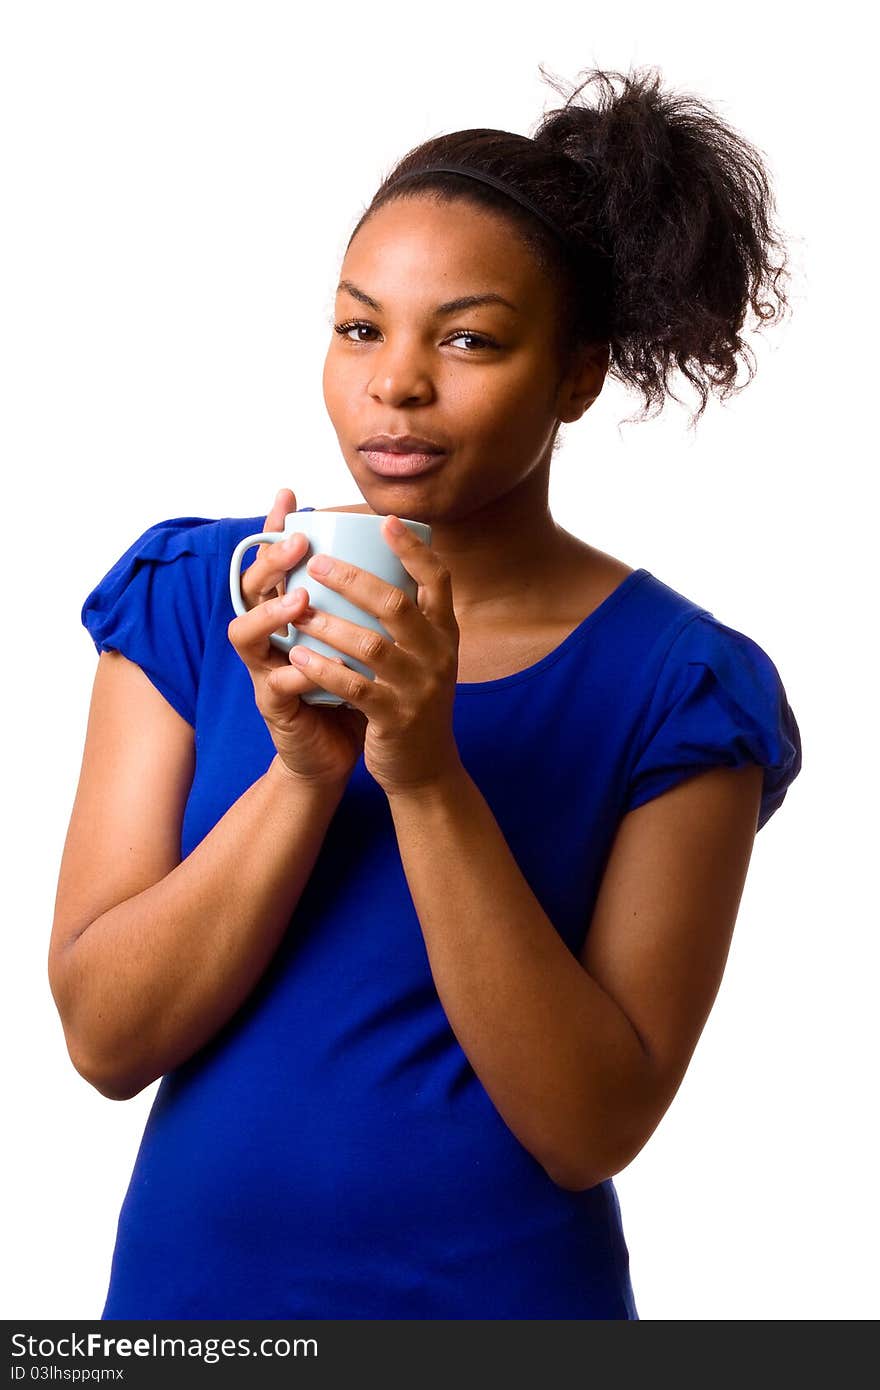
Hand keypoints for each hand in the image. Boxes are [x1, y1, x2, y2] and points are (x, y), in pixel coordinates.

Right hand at [227, 488, 367, 786]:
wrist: (344, 752)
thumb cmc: (355, 688)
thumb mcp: (364, 637)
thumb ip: (369, 601)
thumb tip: (401, 548)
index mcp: (289, 613)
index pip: (275, 562)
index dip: (273, 528)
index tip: (288, 495)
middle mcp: (269, 637)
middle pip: (250, 587)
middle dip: (270, 562)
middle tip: (298, 543)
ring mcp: (265, 670)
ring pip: (247, 634)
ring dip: (272, 614)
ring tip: (300, 601)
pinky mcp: (273, 707)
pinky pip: (276, 685)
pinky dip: (293, 674)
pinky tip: (308, 666)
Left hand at [285, 514, 461, 796]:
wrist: (425, 769)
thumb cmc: (412, 701)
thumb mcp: (424, 656)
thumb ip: (408, 620)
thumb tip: (373, 564)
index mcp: (445, 634)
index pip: (437, 580)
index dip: (413, 549)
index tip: (386, 521)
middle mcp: (438, 656)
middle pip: (396, 605)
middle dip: (354, 580)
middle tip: (317, 563)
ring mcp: (418, 689)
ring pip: (371, 646)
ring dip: (329, 624)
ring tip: (297, 610)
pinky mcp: (395, 719)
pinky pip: (355, 688)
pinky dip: (325, 669)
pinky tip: (299, 655)